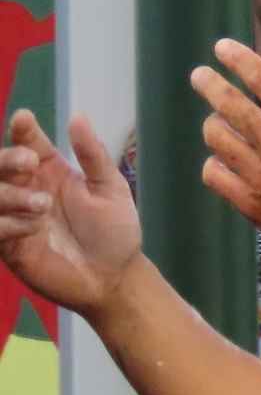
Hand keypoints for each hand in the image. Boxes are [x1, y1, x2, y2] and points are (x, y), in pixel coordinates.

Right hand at [0, 110, 142, 311]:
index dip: (22, 130)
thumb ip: (93, 156)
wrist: (115, 278)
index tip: (24, 120)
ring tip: (42, 205)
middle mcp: (26, 188)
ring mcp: (14, 216)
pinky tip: (32, 228)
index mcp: (48, 171)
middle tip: (29, 162)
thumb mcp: (110, 190)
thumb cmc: (113, 232)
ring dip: (11, 194)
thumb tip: (78, 116)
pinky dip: (8, 223)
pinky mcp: (10, 245)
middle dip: (8, 158)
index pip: (25, 142)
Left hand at [193, 40, 260, 266]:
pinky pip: (214, 174)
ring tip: (219, 121)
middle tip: (200, 76)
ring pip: (216, 137)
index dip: (237, 58)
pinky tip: (225, 159)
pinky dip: (214, 162)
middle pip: (228, 103)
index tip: (222, 48)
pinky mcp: (253, 205)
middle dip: (208, 82)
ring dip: (213, 123)